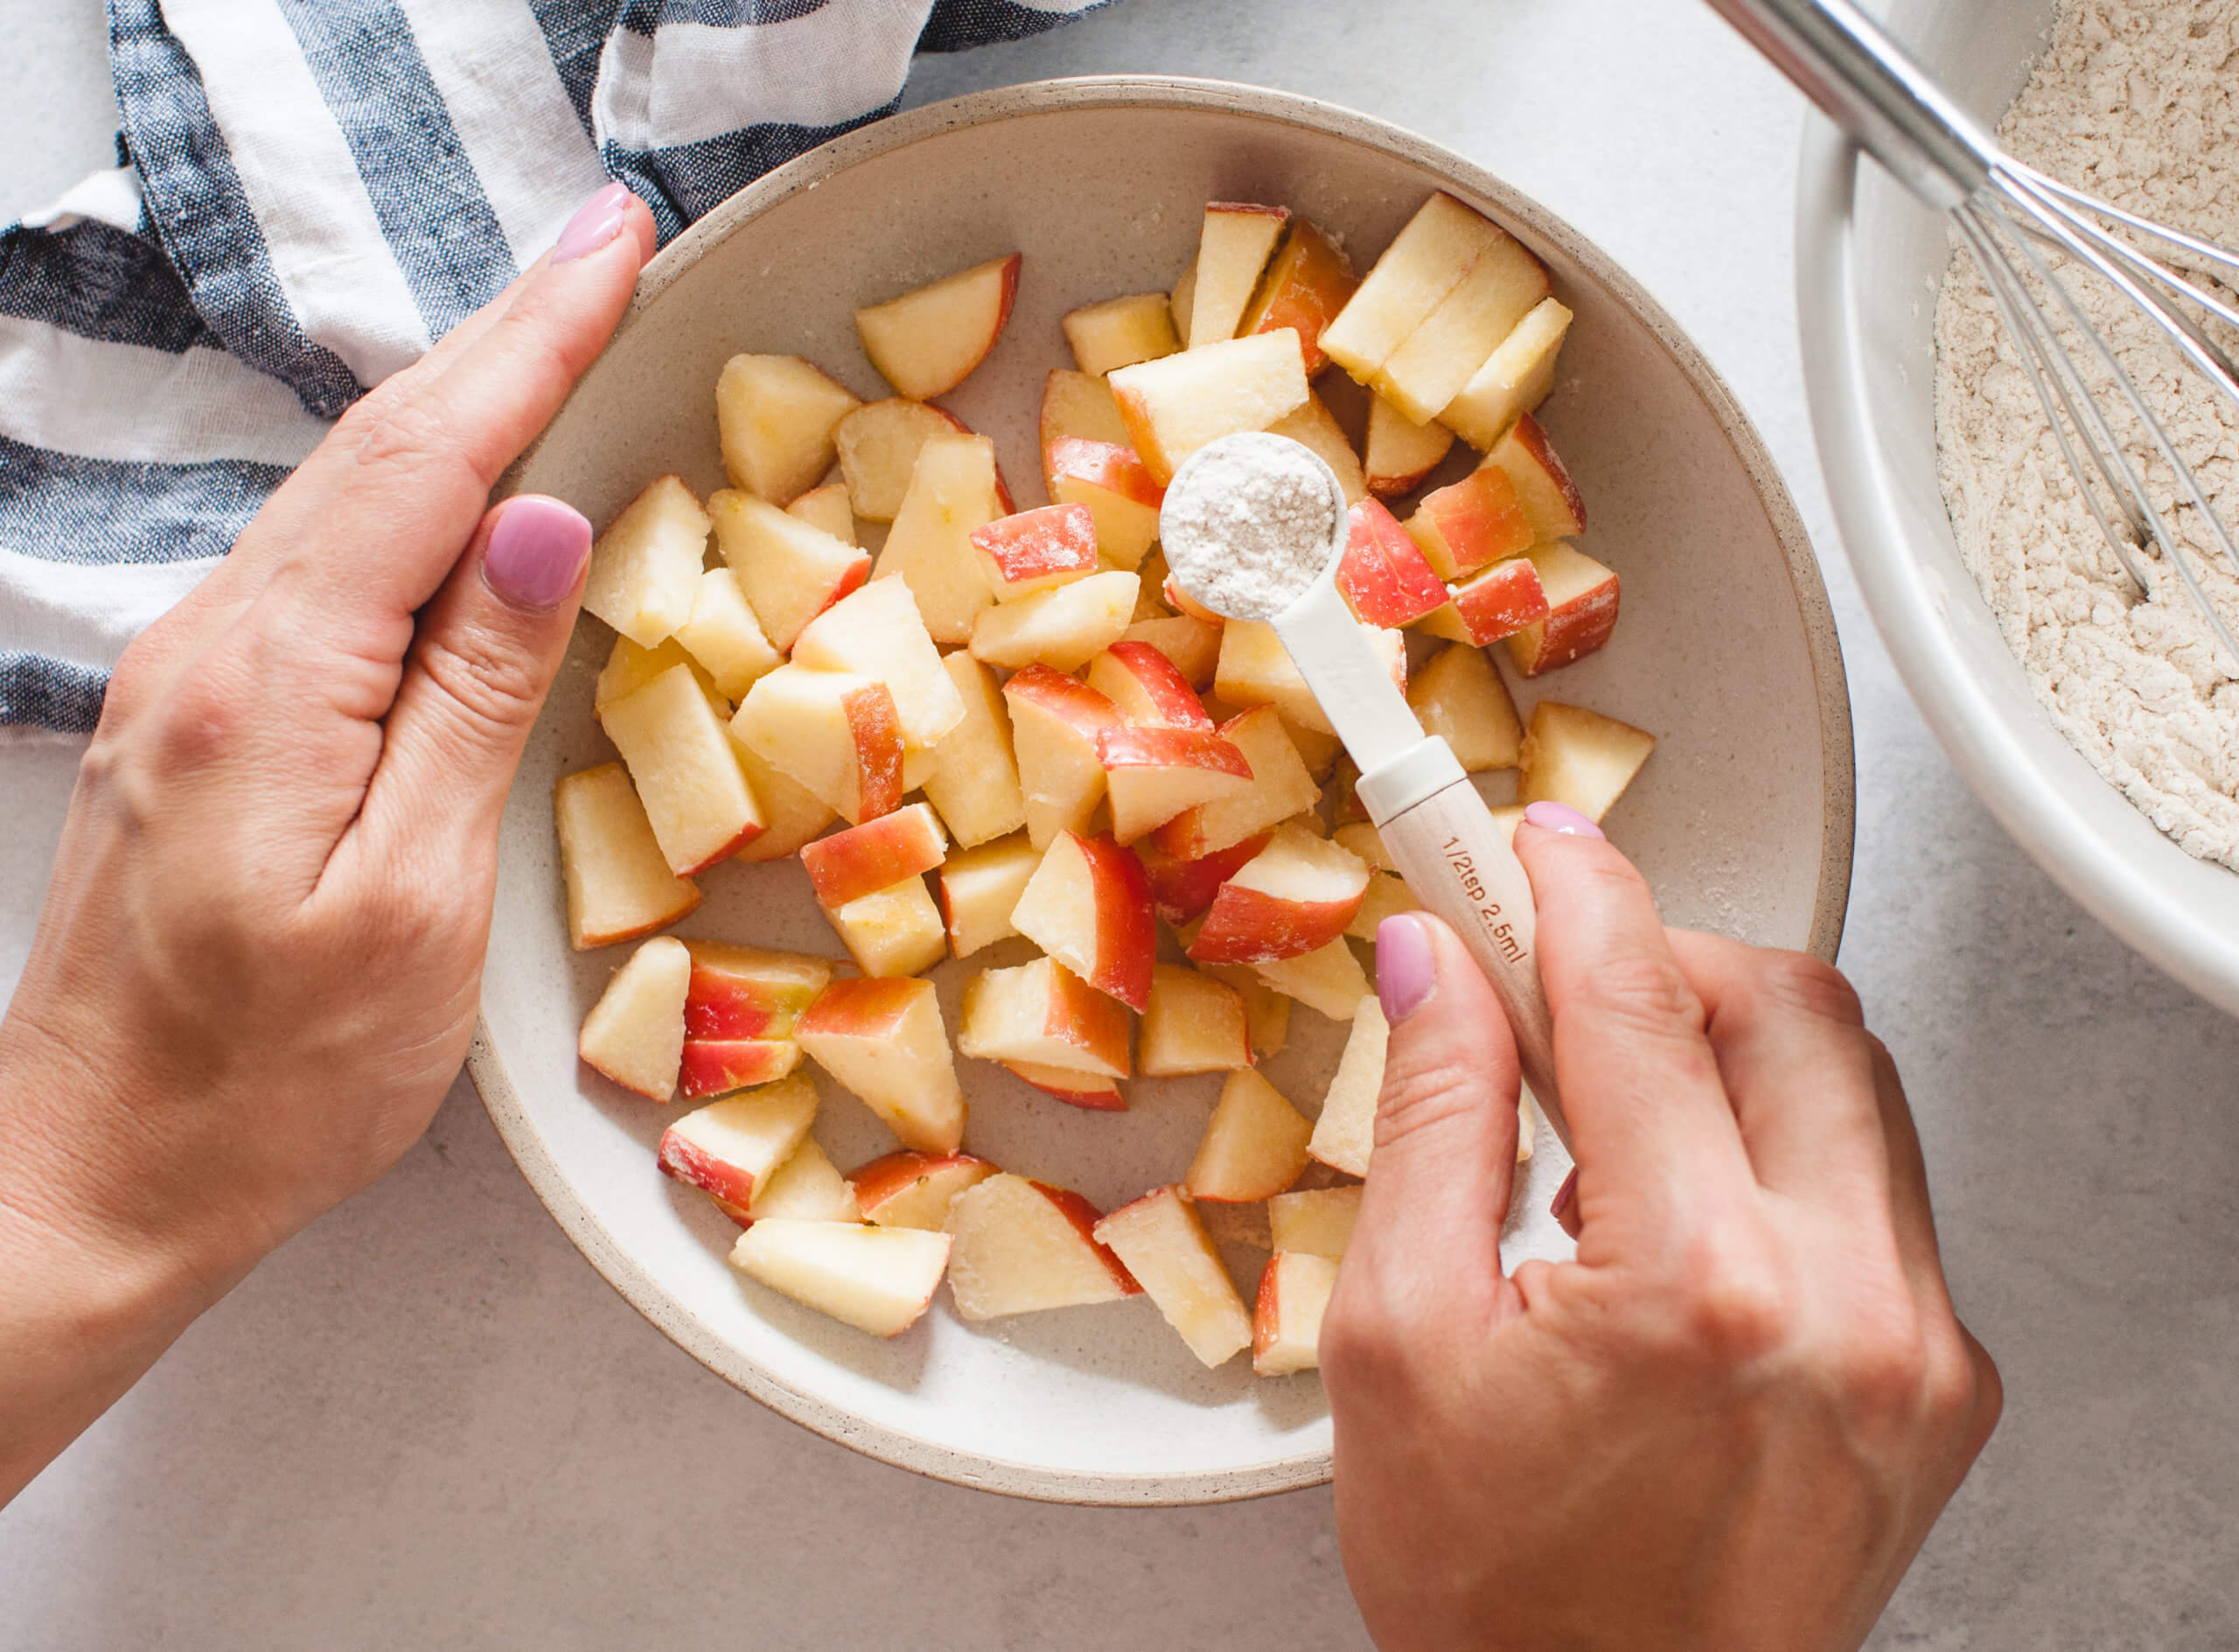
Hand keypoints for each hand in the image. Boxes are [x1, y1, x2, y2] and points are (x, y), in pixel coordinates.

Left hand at [0, 182, 654, 1501]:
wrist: (99, 1171)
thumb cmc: (274, 1080)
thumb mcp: (413, 902)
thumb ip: (471, 703)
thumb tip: (541, 530)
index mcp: (273, 682)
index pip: (427, 464)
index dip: (534, 343)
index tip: (619, 247)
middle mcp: (213, 646)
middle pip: (376, 447)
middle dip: (504, 335)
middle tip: (610, 243)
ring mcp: (194, 674)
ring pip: (347, 493)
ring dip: (462, 401)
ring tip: (563, 328)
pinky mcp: (201, 714)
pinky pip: (324, 561)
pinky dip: (414, 492)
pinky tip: (469, 483)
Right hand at [1322, 812, 1999, 1650]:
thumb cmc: (1495, 1586)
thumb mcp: (1397, 1337)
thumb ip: (1430, 1120)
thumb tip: (1434, 968)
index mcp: (1696, 1287)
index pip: (1635, 1002)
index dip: (1570, 893)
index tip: (1530, 846)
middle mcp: (1843, 1305)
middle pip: (1784, 1007)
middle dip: (1665, 956)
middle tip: (1557, 971)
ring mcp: (1914, 1347)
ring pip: (1851, 1082)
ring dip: (1729, 1047)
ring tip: (1613, 1109)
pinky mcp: (1942, 1381)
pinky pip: (1879, 1187)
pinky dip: (1783, 1148)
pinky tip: (1686, 1205)